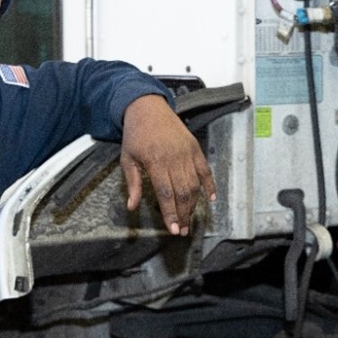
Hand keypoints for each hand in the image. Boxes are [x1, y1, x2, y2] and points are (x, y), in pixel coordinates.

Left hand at [120, 95, 215, 235]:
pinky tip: (210, 199)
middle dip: (183, 214)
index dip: (170, 213)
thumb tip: (132, 206)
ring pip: (194, 185)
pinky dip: (210, 185)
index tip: (173, 229)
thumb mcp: (127, 158)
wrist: (147, 108)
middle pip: (182, 192)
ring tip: (190, 219)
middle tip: (183, 230)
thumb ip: (132, 183)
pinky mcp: (195, 148)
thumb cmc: (135, 134)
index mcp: (155, 161)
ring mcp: (187, 152)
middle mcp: (174, 158)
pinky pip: (205, 170)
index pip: (166, 193)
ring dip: (194, 205)